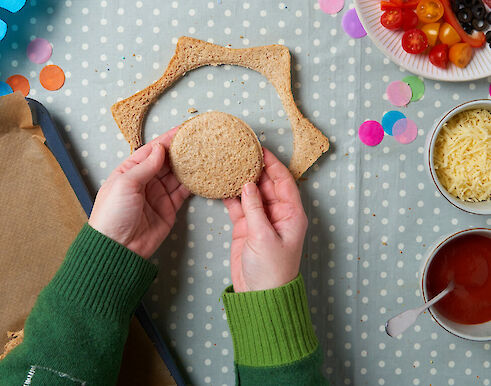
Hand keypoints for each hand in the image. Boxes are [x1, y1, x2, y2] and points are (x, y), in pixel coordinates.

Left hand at [89, 127, 189, 258]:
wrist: (118, 249)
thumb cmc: (113, 215)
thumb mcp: (125, 184)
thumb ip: (145, 166)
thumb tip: (160, 148)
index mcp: (129, 171)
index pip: (151, 151)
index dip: (167, 140)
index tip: (183, 129)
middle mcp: (145, 181)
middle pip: (166, 161)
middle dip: (181, 150)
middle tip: (199, 139)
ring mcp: (158, 194)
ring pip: (177, 175)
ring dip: (189, 165)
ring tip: (204, 153)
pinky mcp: (169, 208)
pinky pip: (183, 192)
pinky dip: (193, 183)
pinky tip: (202, 174)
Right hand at [223, 149, 307, 291]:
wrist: (259, 296)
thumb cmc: (271, 270)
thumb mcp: (264, 237)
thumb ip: (255, 208)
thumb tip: (248, 184)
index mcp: (291, 214)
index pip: (283, 181)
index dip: (272, 163)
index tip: (259, 148)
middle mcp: (277, 213)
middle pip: (267, 183)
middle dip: (254, 168)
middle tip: (239, 152)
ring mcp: (261, 220)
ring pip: (251, 193)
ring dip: (241, 180)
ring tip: (228, 163)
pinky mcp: (246, 227)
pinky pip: (239, 206)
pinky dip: (230, 196)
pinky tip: (221, 184)